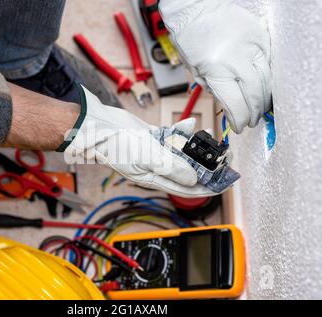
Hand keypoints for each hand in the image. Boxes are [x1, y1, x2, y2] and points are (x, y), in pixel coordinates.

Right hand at [60, 85, 213, 197]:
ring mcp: (155, 151)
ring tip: (211, 136)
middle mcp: (157, 166)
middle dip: (207, 163)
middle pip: (188, 168)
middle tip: (224, 155)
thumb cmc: (114, 145)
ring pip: (182, 151)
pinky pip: (172, 137)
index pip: (187, 187)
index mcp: (156, 178)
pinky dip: (182, 132)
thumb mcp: (145, 158)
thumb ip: (171, 167)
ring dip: (196, 145)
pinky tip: (190, 125)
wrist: (96, 125)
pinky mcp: (152, 137)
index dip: (208, 185)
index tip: (225, 181)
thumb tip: (194, 179)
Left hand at [160, 0, 271, 132]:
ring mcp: (253, 47)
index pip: (236, 105)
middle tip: (252, 121)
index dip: (240, 120)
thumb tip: (231, 107)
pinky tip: (263, 88)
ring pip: (268, 81)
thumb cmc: (191, 37)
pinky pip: (271, 64)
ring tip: (258, 108)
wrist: (197, 8)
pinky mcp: (262, 37)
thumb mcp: (196, 71)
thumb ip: (215, 90)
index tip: (240, 126)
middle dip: (255, 113)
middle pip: (256, 96)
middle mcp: (237, 59)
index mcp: (217, 70)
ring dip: (264, 99)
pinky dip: (269, 79)